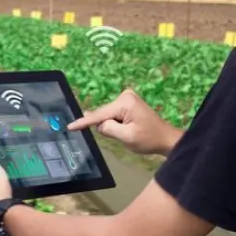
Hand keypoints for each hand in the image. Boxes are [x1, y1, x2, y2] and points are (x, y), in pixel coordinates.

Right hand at [67, 89, 182, 155]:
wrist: (166, 138)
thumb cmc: (148, 139)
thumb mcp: (126, 137)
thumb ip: (107, 129)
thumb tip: (98, 124)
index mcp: (125, 103)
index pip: (99, 115)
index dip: (84, 122)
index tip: (70, 126)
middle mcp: (125, 96)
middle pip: (103, 115)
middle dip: (106, 126)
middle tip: (122, 135)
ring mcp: (126, 98)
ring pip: (107, 116)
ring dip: (112, 126)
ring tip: (128, 132)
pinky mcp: (127, 102)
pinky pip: (112, 115)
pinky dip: (115, 123)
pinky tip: (127, 128)